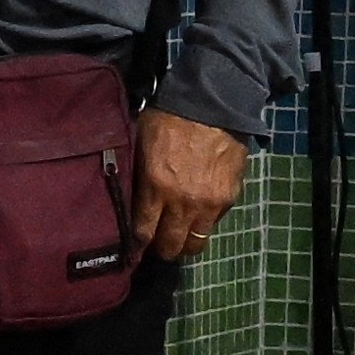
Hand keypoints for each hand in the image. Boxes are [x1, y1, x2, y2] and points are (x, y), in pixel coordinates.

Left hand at [126, 103, 248, 264]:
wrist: (213, 103)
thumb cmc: (169, 117)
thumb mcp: (140, 142)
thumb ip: (136, 175)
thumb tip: (125, 198)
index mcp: (155, 187)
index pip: (142, 233)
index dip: (136, 247)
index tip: (132, 252)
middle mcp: (181, 202)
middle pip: (169, 246)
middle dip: (160, 249)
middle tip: (157, 244)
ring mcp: (208, 203)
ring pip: (194, 243)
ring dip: (184, 243)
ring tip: (179, 235)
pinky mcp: (228, 198)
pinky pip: (213, 224)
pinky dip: (204, 223)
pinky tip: (198, 213)